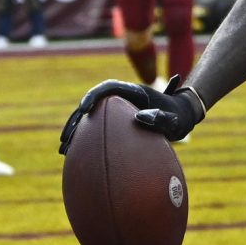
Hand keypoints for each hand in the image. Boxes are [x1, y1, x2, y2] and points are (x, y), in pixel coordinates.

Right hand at [59, 76, 205, 154]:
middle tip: (66, 138)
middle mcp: (120, 98)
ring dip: (75, 132)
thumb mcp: (174, 119)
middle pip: (91, 105)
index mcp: (132, 91)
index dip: (93, 96)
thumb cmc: (179, 117)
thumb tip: (139, 117)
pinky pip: (94, 129)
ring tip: (63, 150)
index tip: (84, 110)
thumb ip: (161, 118)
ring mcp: (115, 109)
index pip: (107, 89)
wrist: (182, 117)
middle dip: (76, 120)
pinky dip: (83, 141)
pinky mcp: (114, 121)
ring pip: (89, 119)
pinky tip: (74, 156)